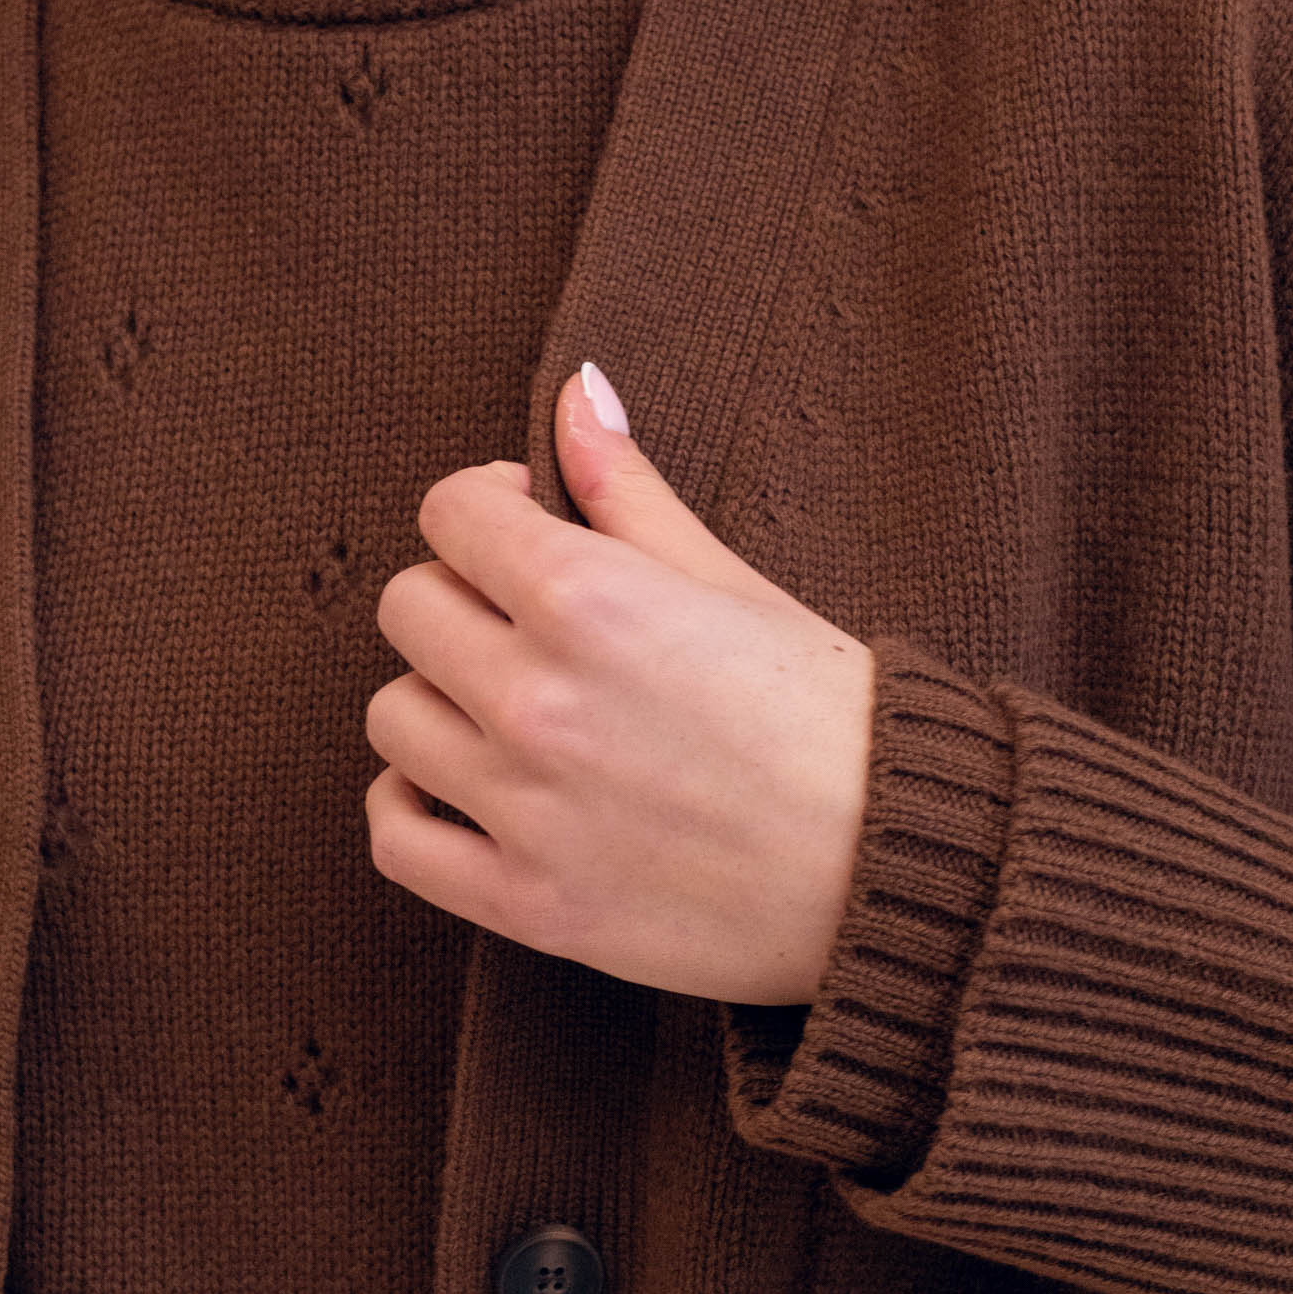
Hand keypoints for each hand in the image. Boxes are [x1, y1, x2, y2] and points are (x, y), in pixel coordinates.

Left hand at [365, 364, 874, 1003]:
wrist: (898, 869)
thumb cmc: (829, 718)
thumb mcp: (731, 581)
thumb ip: (628, 489)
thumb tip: (578, 390)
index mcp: (590, 599)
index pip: (450, 513)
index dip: (488, 509)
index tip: (529, 528)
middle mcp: (540, 699)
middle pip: (409, 608)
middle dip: (462, 598)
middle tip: (527, 624)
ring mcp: (525, 808)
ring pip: (394, 716)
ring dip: (440, 703)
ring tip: (511, 712)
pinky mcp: (526, 903)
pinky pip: (395, 837)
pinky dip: (413, 808)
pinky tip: (465, 791)